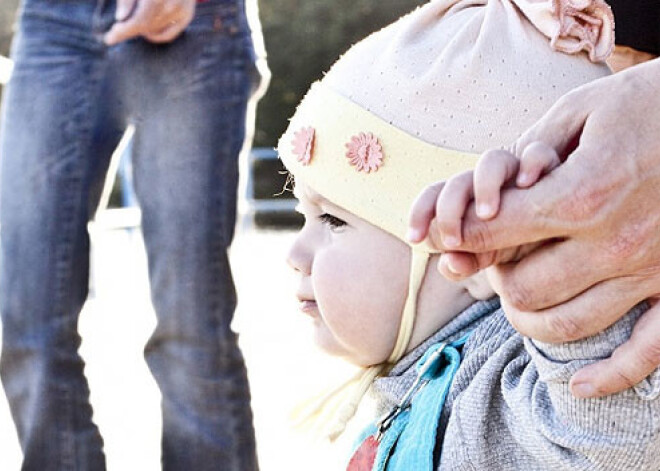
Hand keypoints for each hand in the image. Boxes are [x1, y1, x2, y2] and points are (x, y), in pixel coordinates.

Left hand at [104, 0, 196, 44]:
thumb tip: (121, 18)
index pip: (139, 20)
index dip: (123, 31)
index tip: (109, 39)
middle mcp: (172, 4)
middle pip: (147, 27)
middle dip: (129, 31)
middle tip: (116, 33)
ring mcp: (181, 10)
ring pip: (156, 31)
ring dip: (140, 31)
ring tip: (129, 27)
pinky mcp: (187, 14)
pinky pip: (169, 34)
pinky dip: (156, 36)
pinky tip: (147, 34)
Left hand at [408, 57, 659, 396]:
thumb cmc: (653, 103)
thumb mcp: (584, 109)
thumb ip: (531, 151)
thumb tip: (487, 192)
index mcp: (585, 193)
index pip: (494, 231)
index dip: (457, 233)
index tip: (444, 231)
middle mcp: (615, 243)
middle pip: (521, 288)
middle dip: (492, 275)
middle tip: (490, 259)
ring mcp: (650, 272)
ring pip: (565, 324)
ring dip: (528, 318)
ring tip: (516, 298)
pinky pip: (645, 353)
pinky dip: (607, 376)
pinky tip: (578, 384)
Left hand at [408, 141, 559, 280]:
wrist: (590, 220)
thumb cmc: (538, 241)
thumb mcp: (503, 255)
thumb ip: (476, 257)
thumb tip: (449, 263)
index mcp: (475, 198)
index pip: (436, 194)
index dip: (422, 211)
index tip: (414, 236)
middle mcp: (497, 183)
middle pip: (460, 183)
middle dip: (448, 210)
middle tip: (452, 240)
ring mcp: (526, 174)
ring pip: (492, 163)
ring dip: (483, 185)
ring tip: (486, 213)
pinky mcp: (561, 170)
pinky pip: (541, 155)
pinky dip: (531, 163)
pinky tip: (527, 183)